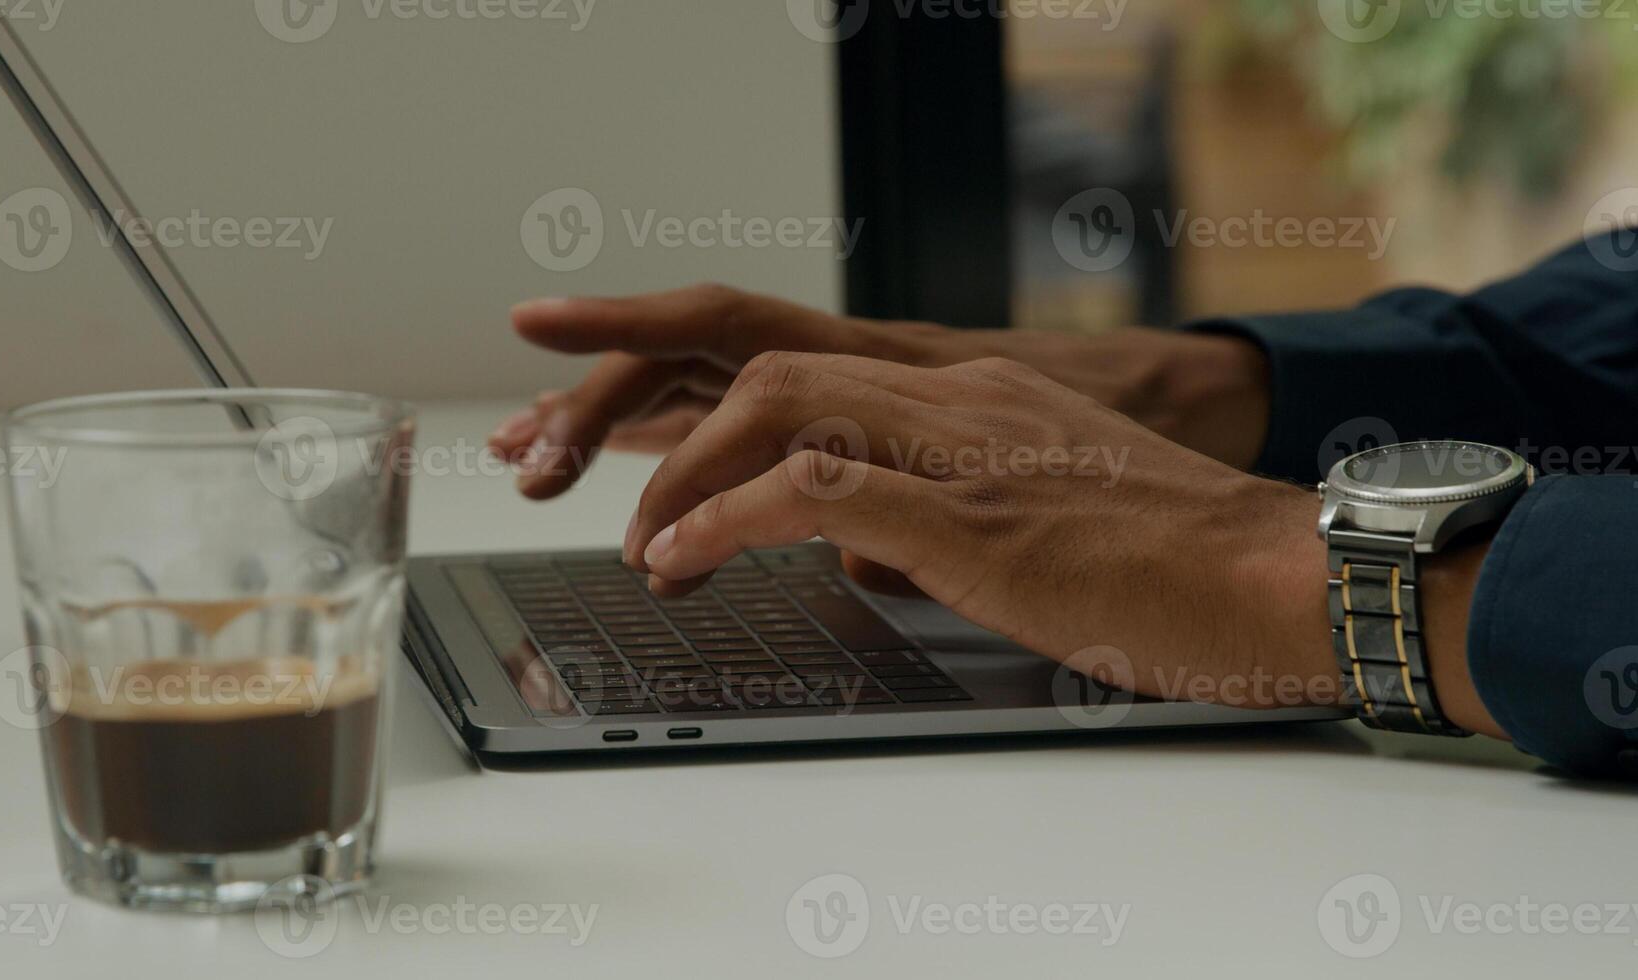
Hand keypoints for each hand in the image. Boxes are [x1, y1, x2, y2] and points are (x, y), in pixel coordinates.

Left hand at [621, 351, 1334, 708]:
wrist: (1280, 580)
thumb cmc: (1181, 570)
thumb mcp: (1049, 518)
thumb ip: (959, 512)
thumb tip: (875, 550)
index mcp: (982, 399)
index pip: (825, 381)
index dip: (735, 430)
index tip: (689, 489)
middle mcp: (963, 403)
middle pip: (779, 377)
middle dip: (686, 443)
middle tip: (646, 521)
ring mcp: (964, 454)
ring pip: (781, 412)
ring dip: (689, 479)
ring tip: (651, 549)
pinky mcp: (971, 518)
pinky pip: (811, 492)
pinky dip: (726, 521)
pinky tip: (686, 560)